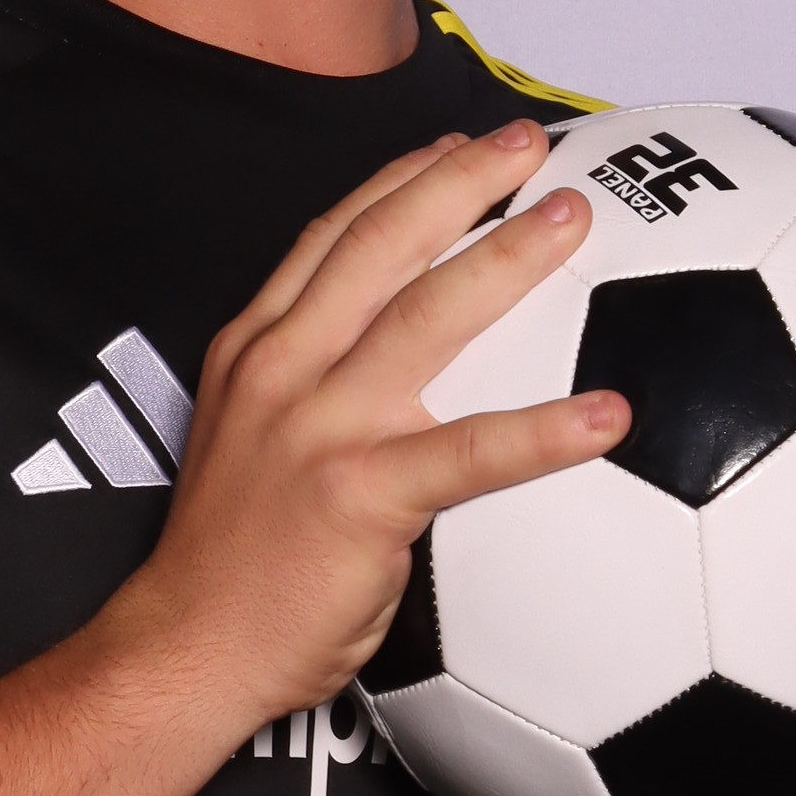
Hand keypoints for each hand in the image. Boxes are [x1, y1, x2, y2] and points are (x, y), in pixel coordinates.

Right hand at [123, 125, 626, 727]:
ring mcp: (321, 428)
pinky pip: (471, 453)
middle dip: (461, 181)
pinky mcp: (360, 496)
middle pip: (382, 245)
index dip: (399, 181)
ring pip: (427, 315)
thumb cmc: (231, 567)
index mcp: (257, 351)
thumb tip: (394, 375)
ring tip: (571, 220)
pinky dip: (547, 431)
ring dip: (507, 257)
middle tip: (531, 149)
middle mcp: (285, 370)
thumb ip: (310, 393)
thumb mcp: (250, 443)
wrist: (186, 649)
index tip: (456, 146)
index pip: (332, 237)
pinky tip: (609, 415)